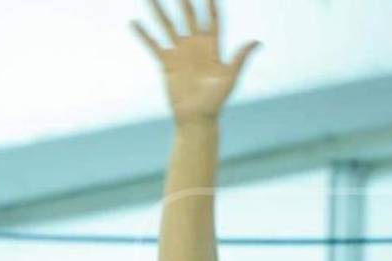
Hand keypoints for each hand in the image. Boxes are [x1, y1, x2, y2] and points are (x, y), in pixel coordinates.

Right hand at [131, 0, 260, 124]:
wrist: (196, 117)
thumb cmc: (216, 100)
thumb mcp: (230, 78)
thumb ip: (240, 58)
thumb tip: (257, 42)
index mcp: (211, 48)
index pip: (212, 21)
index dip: (211, 6)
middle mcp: (195, 46)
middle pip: (189, 17)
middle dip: (184, 2)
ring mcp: (180, 53)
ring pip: (168, 26)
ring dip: (159, 12)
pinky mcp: (167, 63)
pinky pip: (153, 45)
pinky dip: (144, 35)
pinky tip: (134, 23)